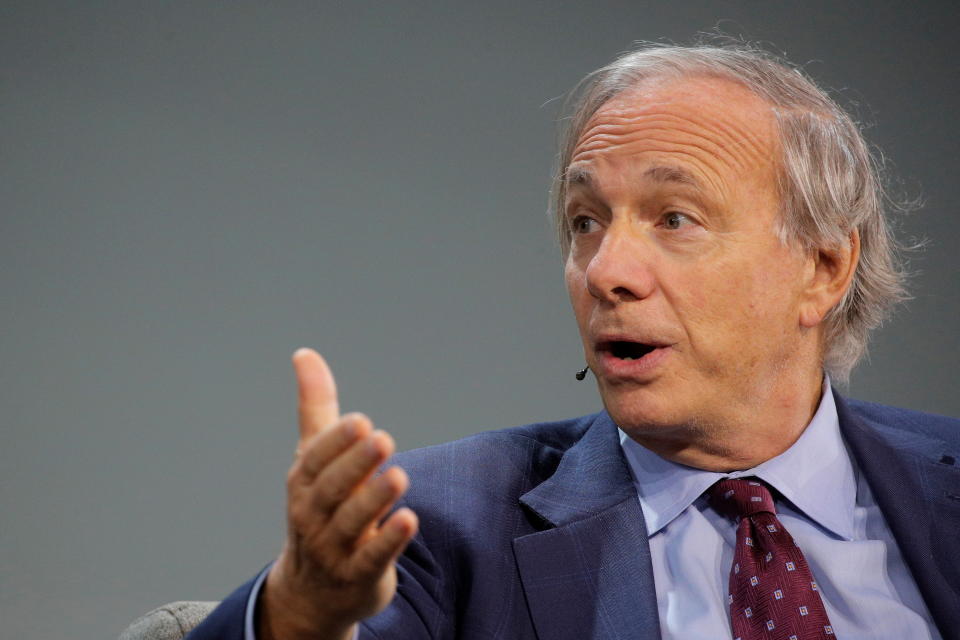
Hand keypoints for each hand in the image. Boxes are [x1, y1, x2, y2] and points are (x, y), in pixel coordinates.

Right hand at [258, 348, 418, 639]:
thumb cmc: (318, 509)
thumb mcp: (312, 460)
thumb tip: (305, 354)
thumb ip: (315, 408)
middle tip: (382, 438)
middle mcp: (313, 514)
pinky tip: (409, 520)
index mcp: (303, 482)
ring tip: (399, 475)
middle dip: (355, 464)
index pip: (316, 459)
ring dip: (375, 499)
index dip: (336, 442)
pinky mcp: (357, 574)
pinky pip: (372, 558)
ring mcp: (333, 548)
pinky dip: (388, 541)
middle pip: (332, 489)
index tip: (361, 422)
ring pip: (352, 522)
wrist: (313, 590)